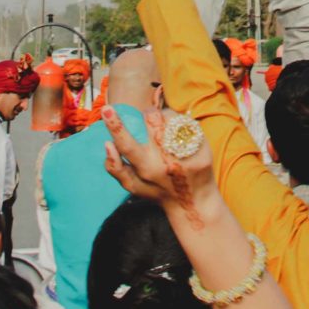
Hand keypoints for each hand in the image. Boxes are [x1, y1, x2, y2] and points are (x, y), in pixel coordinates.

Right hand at [101, 106, 217, 220]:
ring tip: (164, 129)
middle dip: (146, 115)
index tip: (106, 109)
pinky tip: (178, 134)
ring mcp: (185, 151)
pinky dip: (178, 121)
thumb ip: (116, 168)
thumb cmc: (159, 190)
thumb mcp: (134, 186)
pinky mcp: (201, 145)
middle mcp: (165, 158)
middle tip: (148, 123)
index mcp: (146, 168)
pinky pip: (185, 121)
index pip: (127, 145)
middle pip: (150, 121)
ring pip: (168, 115)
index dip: (115, 126)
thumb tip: (107, 144)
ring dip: (163, 116)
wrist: (195, 199)